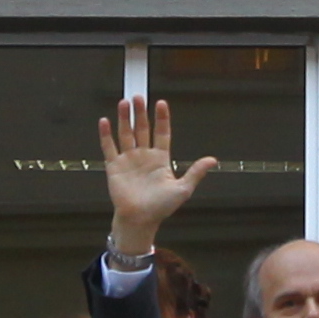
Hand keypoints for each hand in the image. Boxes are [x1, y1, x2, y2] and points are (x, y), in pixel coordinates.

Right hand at [100, 96, 214, 261]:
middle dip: (140, 113)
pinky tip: (105, 121)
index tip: (161, 103)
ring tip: (124, 103)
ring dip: (124, 118)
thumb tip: (213, 160)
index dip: (162, 118)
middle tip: (138, 97)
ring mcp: (128, 160)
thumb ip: (195, 172)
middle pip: (142, 129)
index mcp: (160, 159)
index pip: (162, 133)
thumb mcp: (183, 189)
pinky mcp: (114, 167)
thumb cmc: (161, 207)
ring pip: (126, 134)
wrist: (140, 220)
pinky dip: (106, 135)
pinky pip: (109, 147)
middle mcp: (144, 156)